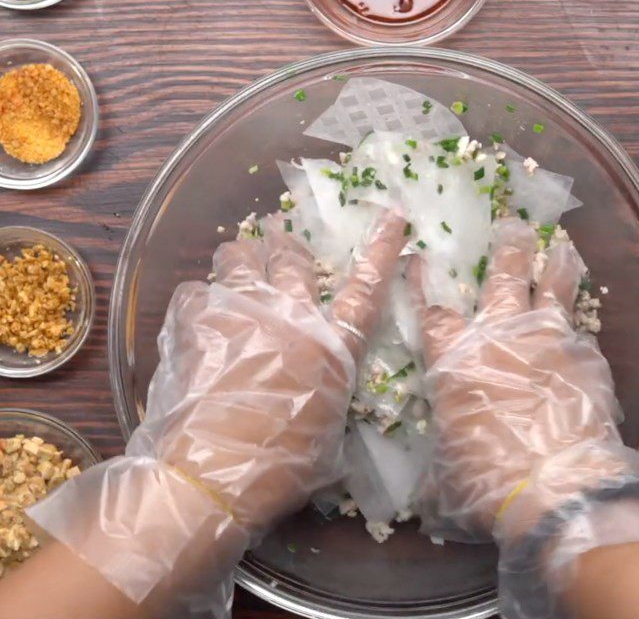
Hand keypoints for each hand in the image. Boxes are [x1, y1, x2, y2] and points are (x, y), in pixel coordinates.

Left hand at [135, 209, 407, 529]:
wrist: (213, 476)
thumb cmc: (281, 467)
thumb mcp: (327, 438)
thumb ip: (328, 401)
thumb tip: (322, 396)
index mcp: (331, 346)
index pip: (367, 287)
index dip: (381, 248)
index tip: (392, 215)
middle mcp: (291, 317)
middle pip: (291, 256)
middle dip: (284, 240)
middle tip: (276, 234)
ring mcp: (241, 313)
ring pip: (239, 256)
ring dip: (240, 258)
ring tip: (235, 266)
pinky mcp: (197, 322)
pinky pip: (195, 290)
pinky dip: (198, 300)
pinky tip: (195, 317)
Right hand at [411, 218, 638, 618]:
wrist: (557, 486)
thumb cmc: (489, 480)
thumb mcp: (448, 476)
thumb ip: (439, 467)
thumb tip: (426, 496)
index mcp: (456, 358)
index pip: (433, 310)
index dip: (423, 281)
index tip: (421, 256)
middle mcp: (499, 336)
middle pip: (502, 278)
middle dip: (506, 247)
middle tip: (513, 223)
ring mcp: (547, 339)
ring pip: (550, 287)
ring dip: (553, 262)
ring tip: (559, 242)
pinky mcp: (584, 355)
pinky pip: (580, 329)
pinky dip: (578, 321)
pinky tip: (583, 321)